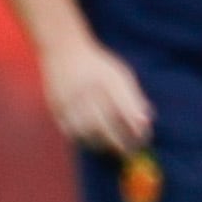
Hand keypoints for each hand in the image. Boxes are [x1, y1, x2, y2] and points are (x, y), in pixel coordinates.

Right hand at [39, 31, 153, 155]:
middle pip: (104, 124)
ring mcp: (68, 99)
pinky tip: (93, 140)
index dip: (134, 127)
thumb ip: (133, 98)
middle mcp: (86, 89)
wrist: (62, 50)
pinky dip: (83, 140)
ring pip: (86, 131)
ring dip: (100, 143)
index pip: (124, 109)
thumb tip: (146, 122)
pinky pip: (70, 131)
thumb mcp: (119, 74)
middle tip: (128, 152)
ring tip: (110, 147)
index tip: (143, 139)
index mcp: (105, 79)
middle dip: (118, 142)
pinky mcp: (56, 106)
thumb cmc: (97, 66)